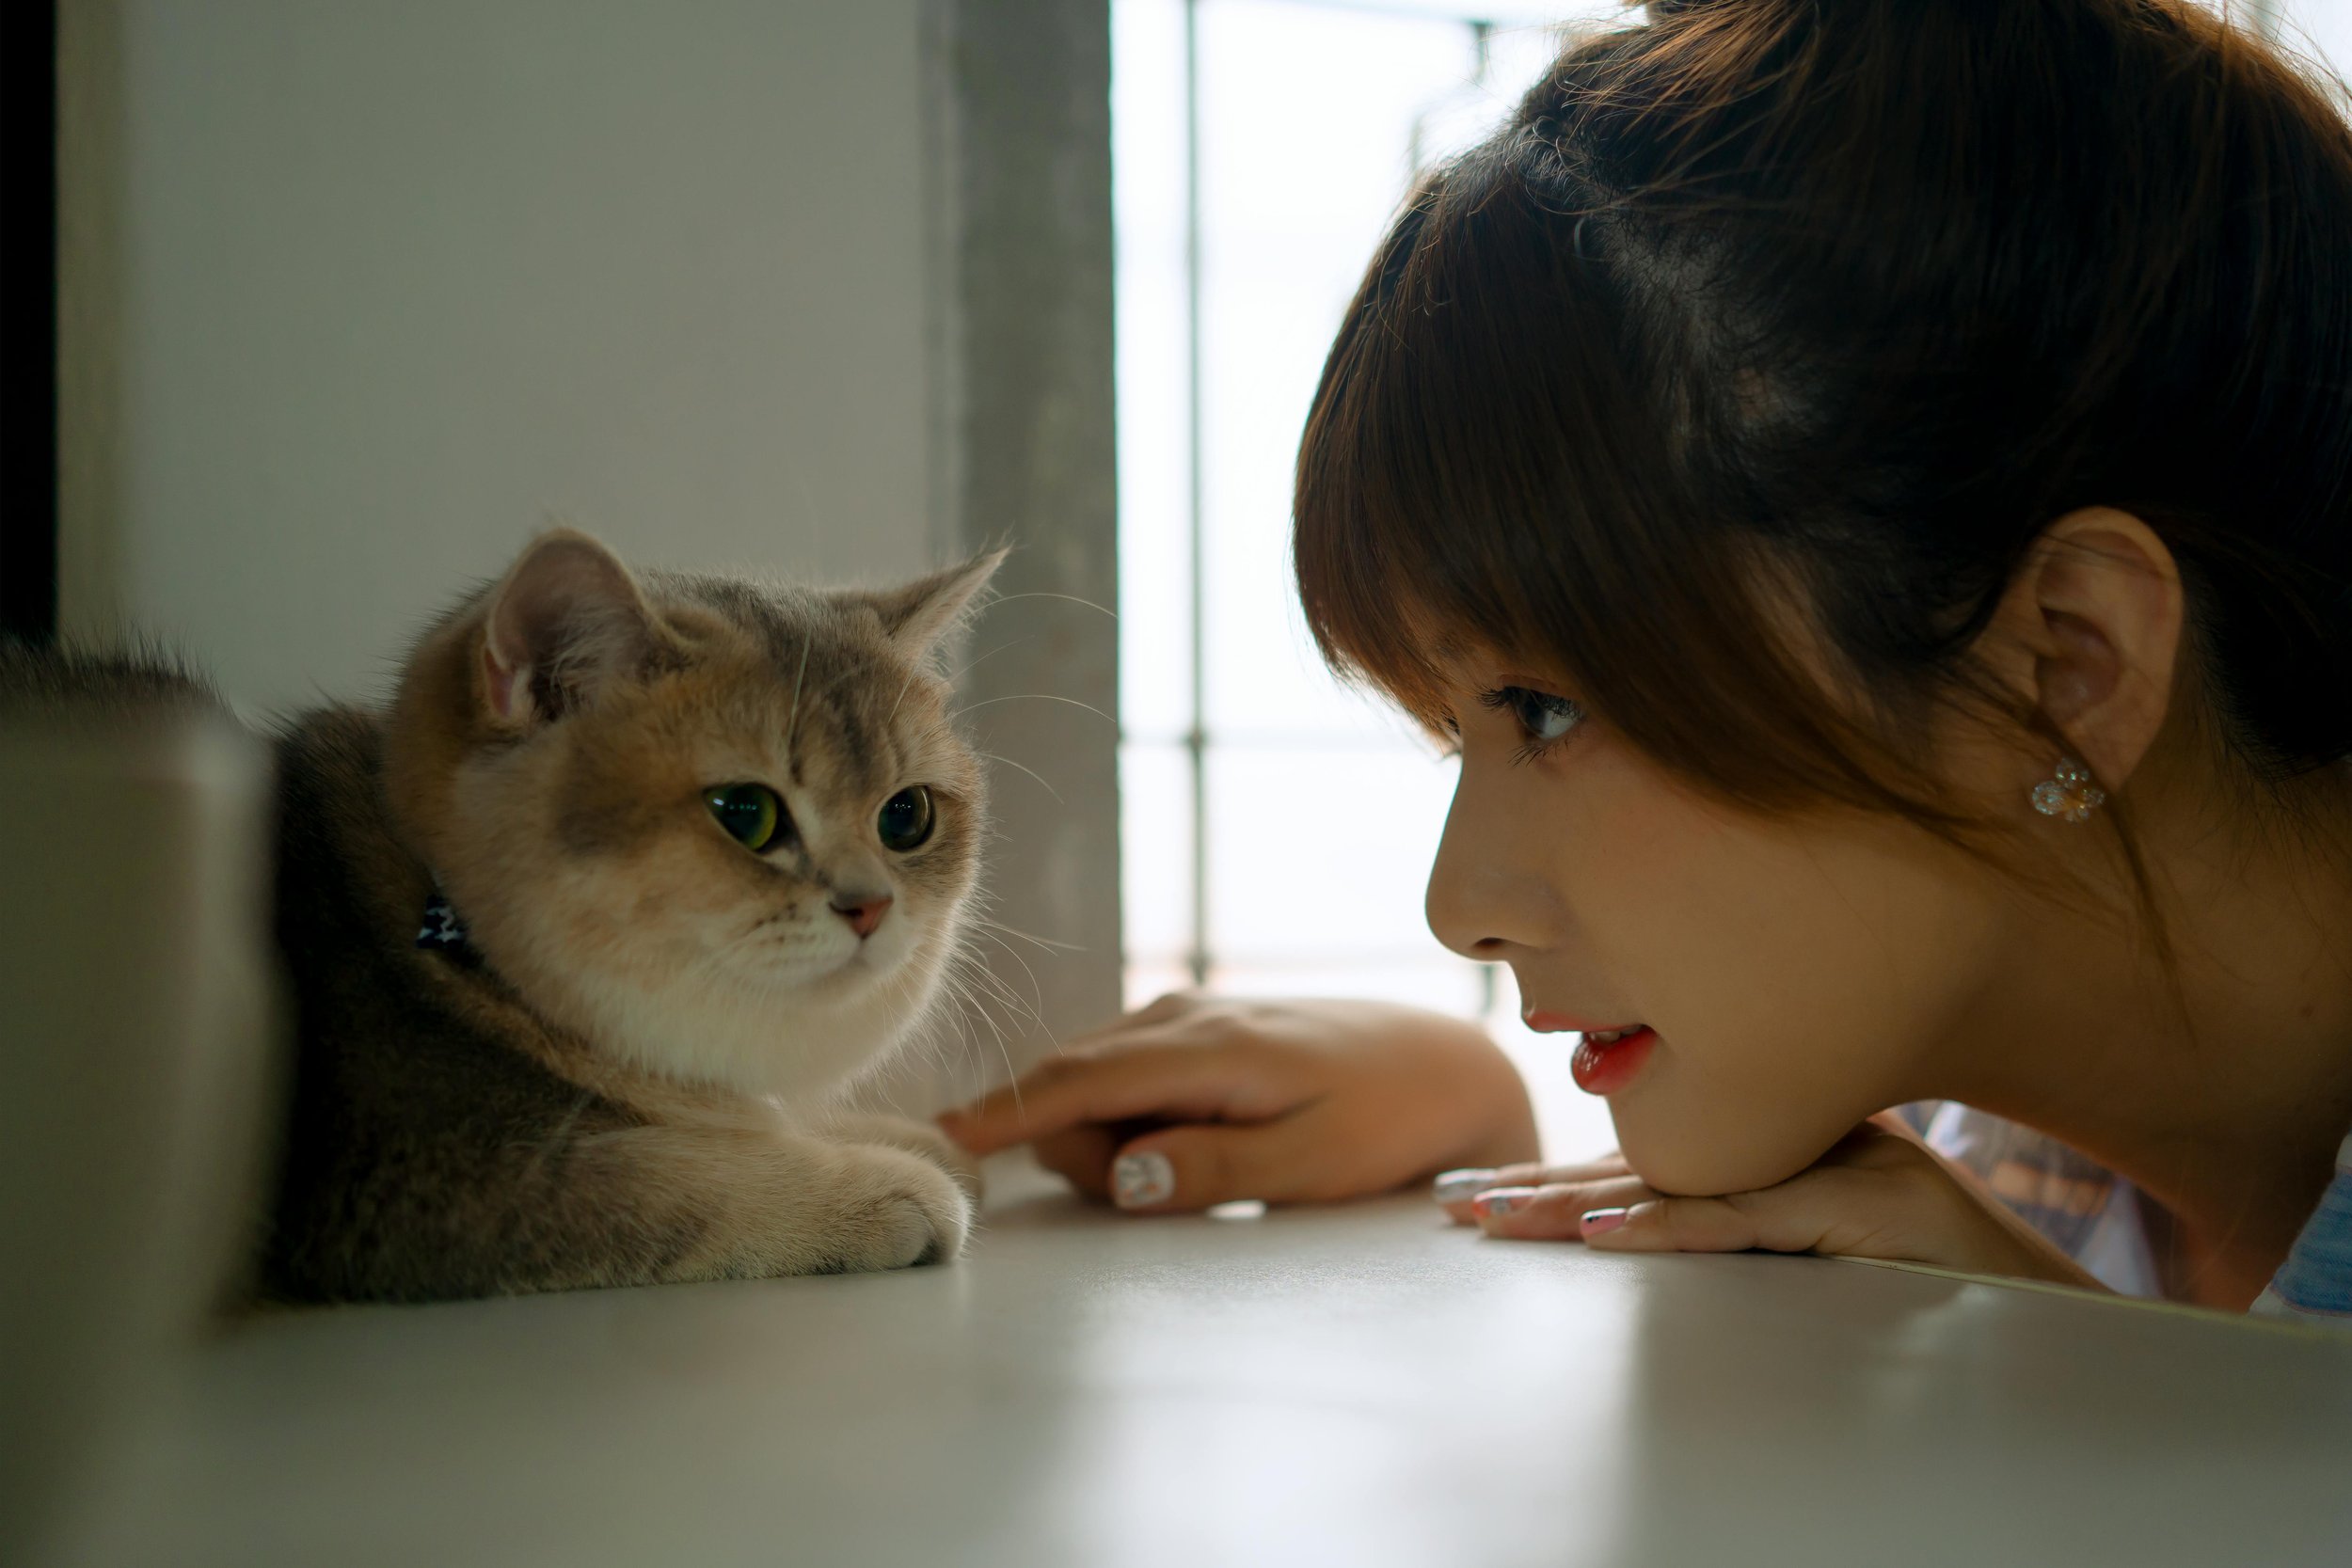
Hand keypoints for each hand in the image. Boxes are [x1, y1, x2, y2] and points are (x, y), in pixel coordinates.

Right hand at [938, 993, 1538, 1212]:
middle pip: (1074, 1081)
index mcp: (1213, 1046)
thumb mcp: (1312, 1164)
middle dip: (1079, 1145)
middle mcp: (1187, 1012)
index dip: (1011, 1111)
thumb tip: (1119, 1173)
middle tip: (1163, 1191)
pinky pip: (1123, 1070)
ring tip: (1198, 1165)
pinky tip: (1187, 1139)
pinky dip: (1127, 1112)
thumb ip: (1213, 1170)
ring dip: (1107, 1131)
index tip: (945, 1139)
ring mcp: (1188, 1011)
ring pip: (1094, 1075)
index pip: (1085, 1078)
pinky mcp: (1195, 1025)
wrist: (1445, 1069)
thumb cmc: (1387, 1124)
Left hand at [1434, 1114, 2106, 1289]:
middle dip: (1541, 1187)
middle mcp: (1799, 1140)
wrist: (2059, 1308)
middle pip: (1643, 1166)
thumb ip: (1751, 1221)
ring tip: (1495, 1220)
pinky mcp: (1862, 1210)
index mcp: (1782, 1144)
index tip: (1482, 1195)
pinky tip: (1602, 1238)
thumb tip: (1639, 1231)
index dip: (1562, 1176)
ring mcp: (1834, 1167)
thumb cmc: (1947, 1279)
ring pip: (1678, 1185)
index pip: (1649, 1162)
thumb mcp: (1834, 1239)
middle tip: (1453, 1205)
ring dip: (1578, 1206)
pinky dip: (1671, 1229)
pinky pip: (1747, 1222)